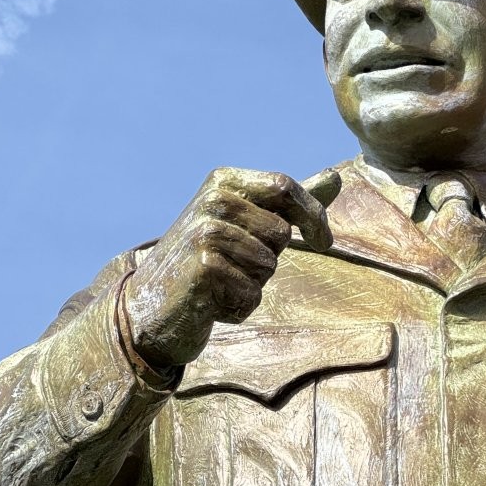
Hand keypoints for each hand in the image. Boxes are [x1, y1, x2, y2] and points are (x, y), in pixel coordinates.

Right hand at [122, 167, 341, 368]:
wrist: (148, 307)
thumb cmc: (209, 263)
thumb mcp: (249, 225)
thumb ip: (291, 203)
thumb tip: (336, 177)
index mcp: (224, 181)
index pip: (285, 186)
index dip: (314, 216)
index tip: (324, 242)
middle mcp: (212, 199)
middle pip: (282, 233)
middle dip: (269, 259)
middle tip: (232, 266)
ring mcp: (204, 231)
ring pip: (269, 266)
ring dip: (252, 286)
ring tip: (219, 284)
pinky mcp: (201, 266)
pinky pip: (251, 294)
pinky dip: (238, 308)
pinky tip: (210, 303)